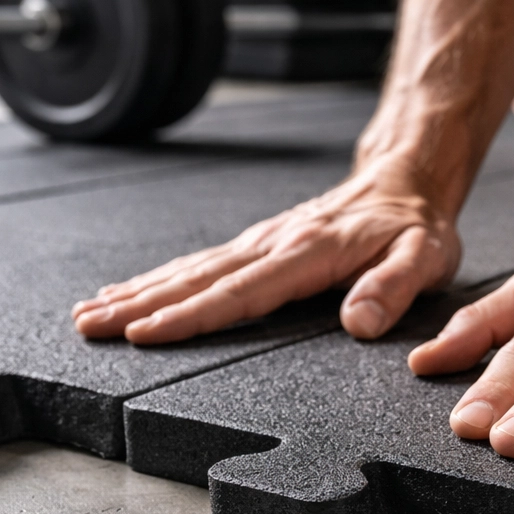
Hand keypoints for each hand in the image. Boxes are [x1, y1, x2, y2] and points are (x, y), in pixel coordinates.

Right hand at [72, 163, 461, 342]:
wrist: (404, 181)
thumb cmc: (415, 227)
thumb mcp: (423, 257)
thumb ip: (392, 288)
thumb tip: (359, 322)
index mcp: (307, 253)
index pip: (240, 292)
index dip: (190, 315)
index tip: (146, 332)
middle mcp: (272, 244)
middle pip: (196, 279)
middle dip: (138, 305)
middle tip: (89, 326)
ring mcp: (259, 242)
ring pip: (187, 269)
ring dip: (135, 292)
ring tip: (89, 314)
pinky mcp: (255, 244)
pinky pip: (198, 264)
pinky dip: (157, 280)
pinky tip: (127, 292)